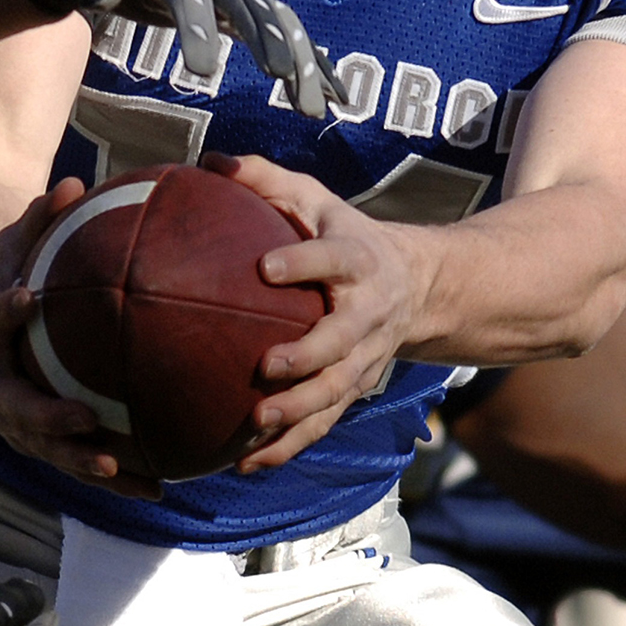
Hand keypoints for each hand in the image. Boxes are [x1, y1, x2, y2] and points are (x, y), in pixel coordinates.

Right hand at [0, 181, 161, 498]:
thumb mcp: (7, 248)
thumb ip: (36, 221)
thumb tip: (73, 183)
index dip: (3, 312)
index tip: (25, 300)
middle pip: (12, 407)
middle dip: (46, 417)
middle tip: (84, 418)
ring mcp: (8, 418)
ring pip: (43, 449)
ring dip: (80, 462)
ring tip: (122, 469)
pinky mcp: (33, 440)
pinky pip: (72, 462)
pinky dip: (111, 477)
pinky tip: (157, 487)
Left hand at [1, 0, 340, 117]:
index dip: (196, 28)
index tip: (201, 71)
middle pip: (248, 5)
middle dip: (269, 41)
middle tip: (283, 80)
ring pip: (277, 20)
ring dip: (299, 60)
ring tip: (312, 108)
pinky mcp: (244, 4)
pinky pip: (285, 31)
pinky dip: (311, 60)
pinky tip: (336, 94)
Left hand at [203, 152, 437, 472]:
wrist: (417, 285)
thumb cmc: (343, 233)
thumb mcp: (314, 198)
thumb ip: (263, 179)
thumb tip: (208, 162)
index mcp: (356, 260)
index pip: (332, 259)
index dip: (304, 263)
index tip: (266, 267)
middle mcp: (367, 314)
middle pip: (341, 340)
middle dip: (309, 356)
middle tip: (267, 367)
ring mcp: (364, 358)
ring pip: (335, 392)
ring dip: (299, 412)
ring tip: (256, 425)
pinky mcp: (353, 390)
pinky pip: (322, 423)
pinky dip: (288, 446)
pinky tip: (244, 462)